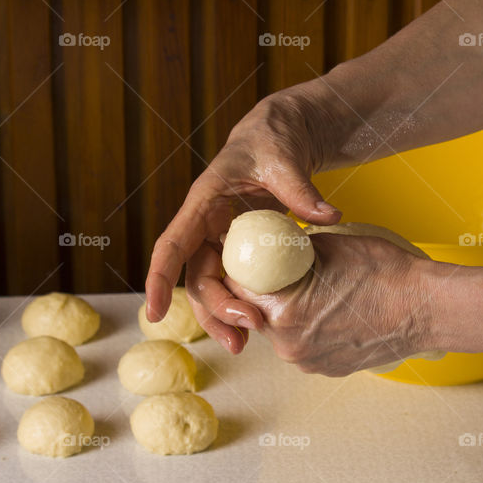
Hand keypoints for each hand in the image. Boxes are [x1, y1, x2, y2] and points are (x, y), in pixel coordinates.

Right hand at [145, 87, 347, 353]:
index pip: (173, 244)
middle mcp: (205, 225)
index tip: (154, 312)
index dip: (160, 278)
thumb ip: (301, 189)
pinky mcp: (238, 247)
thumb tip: (329, 217)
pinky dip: (242, 302)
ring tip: (242, 345)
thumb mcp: (284, 159)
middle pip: (196, 276)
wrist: (280, 137)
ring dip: (223, 316)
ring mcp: (220, 238)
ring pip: (212, 286)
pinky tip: (255, 327)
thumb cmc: (273, 141)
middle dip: (212, 310)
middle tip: (240, 338)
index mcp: (204, 202)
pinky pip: (233, 281)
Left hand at [223, 233, 434, 375]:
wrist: (425, 309)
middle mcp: (288, 344)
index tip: (247, 259)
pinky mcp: (324, 369)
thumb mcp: (327, 245)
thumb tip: (269, 247)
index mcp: (283, 311)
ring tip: (317, 290)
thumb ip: (288, 251)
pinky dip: (308, 327)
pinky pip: (302, 344)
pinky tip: (332, 310)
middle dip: (264, 291)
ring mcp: (307, 361)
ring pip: (279, 330)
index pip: (238, 289)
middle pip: (255, 312)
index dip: (241, 270)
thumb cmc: (383, 273)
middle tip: (282, 272)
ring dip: (286, 311)